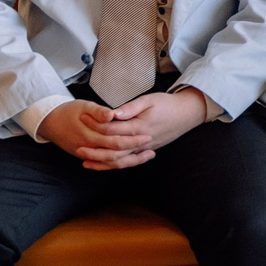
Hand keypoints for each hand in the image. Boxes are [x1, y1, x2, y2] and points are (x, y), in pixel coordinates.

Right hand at [40, 100, 153, 168]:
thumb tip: (112, 115)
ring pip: (111, 163)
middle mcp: (88, 148)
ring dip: (130, 160)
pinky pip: (105, 163)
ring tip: (148, 154)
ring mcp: (87, 154)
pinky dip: (120, 162)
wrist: (49, 122)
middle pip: (115, 154)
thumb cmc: (68, 111)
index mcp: (89, 135)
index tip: (147, 135)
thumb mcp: (83, 106)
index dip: (132, 139)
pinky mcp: (87, 156)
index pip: (114, 141)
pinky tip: (133, 158)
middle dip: (134, 150)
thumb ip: (98, 111)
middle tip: (151, 145)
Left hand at [84, 88, 211, 167]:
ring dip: (102, 162)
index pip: (113, 130)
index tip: (82, 119)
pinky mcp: (147, 151)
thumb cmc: (168, 104)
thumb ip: (130, 108)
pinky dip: (114, 165)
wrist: (187, 114)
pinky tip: (103, 164)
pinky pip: (128, 162)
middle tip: (77, 147)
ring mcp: (145, 148)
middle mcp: (142, 141)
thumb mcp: (149, 100)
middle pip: (113, 151)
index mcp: (140, 126)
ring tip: (85, 161)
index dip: (96, 125)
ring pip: (121, 161)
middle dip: (94, 150)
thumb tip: (113, 113)